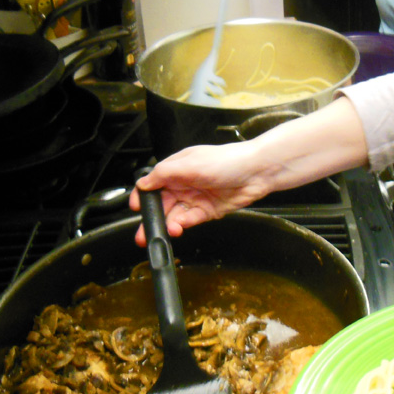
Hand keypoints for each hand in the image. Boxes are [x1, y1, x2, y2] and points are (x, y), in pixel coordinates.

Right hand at [129, 143, 274, 244]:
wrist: (256, 172)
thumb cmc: (226, 160)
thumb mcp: (190, 163)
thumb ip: (163, 174)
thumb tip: (143, 183)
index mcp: (177, 168)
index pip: (153, 183)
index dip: (143, 196)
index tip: (137, 207)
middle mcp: (184, 183)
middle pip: (162, 203)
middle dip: (152, 218)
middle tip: (144, 233)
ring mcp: (196, 198)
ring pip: (175, 214)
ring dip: (168, 224)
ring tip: (167, 231)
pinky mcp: (208, 211)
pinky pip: (190, 220)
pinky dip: (183, 225)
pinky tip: (179, 227)